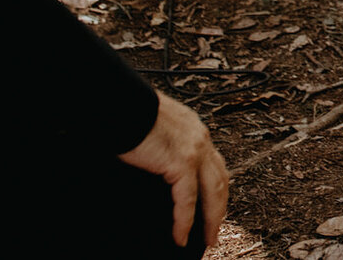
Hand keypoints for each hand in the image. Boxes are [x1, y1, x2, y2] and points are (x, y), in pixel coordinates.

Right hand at [120, 91, 228, 252]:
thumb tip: (152, 160)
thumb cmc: (129, 113)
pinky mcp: (181, 162)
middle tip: (215, 230)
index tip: (213, 205)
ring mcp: (194, 150)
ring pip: (212, 193)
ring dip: (211, 219)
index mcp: (194, 131)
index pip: (214, 164)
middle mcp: (200, 139)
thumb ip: (160, 147)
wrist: (122, 103)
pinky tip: (181, 236)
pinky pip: (187, 200)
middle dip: (220, 209)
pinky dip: (185, 221)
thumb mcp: (153, 129)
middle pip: (220, 180)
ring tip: (206, 239)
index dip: (215, 187)